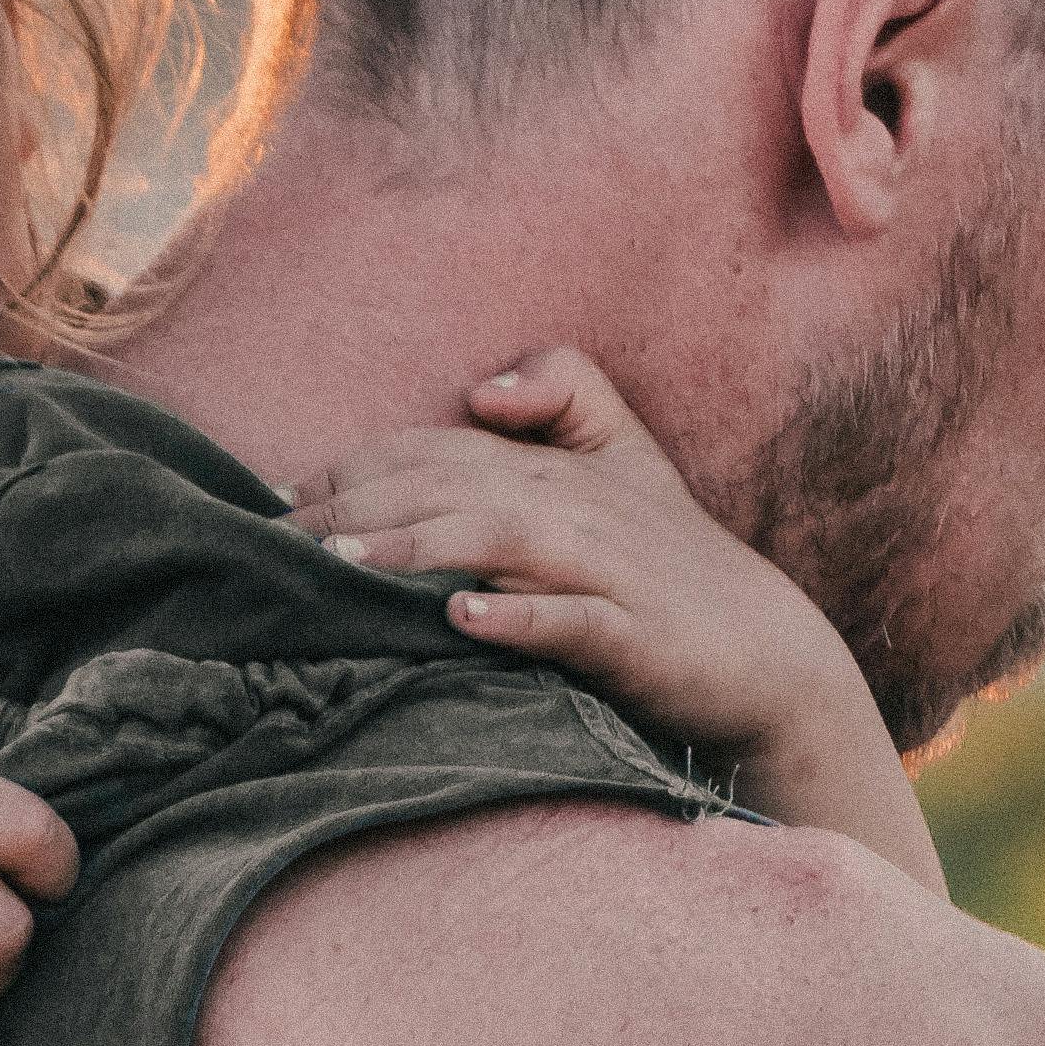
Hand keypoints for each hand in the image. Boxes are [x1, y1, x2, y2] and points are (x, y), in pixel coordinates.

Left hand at [294, 351, 941, 885]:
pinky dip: (521, 618)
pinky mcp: (639, 640)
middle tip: (275, 541)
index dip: (351, 470)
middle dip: (358, 507)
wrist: (768, 657)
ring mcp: (609, 573)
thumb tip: (482, 388)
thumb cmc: (672, 568)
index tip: (276, 507)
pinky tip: (462, 620)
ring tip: (347, 565)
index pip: (433, 450)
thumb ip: (566, 394)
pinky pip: (574, 622)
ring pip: (502, 541)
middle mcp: (575, 507)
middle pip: (450, 485)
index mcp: (555, 469)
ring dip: (420, 548)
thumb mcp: (625, 464)